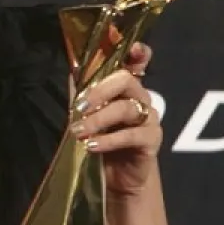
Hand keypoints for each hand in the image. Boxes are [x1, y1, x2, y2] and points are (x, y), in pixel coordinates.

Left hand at [71, 43, 161, 195]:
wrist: (117, 176)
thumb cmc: (104, 139)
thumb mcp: (88, 113)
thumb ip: (82, 91)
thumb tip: (72, 69)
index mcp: (127, 87)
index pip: (137, 62)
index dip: (137, 53)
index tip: (132, 48)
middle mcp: (141, 97)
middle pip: (126, 80)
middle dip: (100, 90)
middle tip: (79, 105)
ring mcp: (149, 118)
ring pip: (126, 108)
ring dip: (98, 119)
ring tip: (78, 130)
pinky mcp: (152, 140)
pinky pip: (131, 135)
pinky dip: (108, 140)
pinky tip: (91, 145)